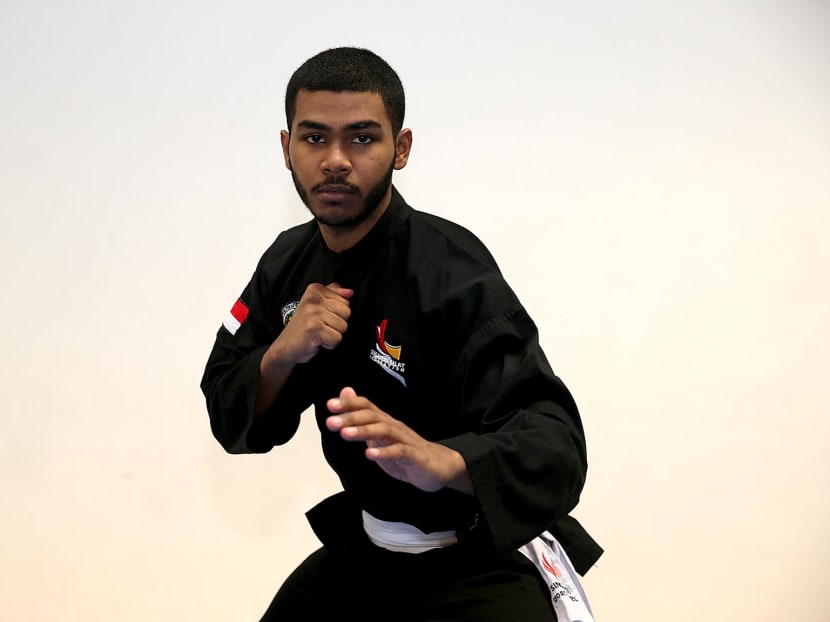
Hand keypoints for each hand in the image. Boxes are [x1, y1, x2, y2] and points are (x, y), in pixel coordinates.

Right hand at [268, 282, 352, 365]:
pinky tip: (317, 341)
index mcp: (315, 289)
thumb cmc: (304, 326)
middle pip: (347, 313)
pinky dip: (329, 344)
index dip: (337, 313)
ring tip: (319, 333)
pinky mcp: (314, 328)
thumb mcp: (317, 305)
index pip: (346, 301)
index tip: (322, 317)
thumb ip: (334, 294)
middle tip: (321, 326)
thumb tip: (350, 292)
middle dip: (337, 324)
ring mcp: (313, 313)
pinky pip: (337, 338)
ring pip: (343, 326)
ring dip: (333, 334)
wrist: (286, 346)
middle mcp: (314, 299)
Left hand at [325, 387, 472, 494]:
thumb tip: (345, 393)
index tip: (329, 405)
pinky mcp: (415, 456)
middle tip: (331, 422)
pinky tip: (370, 455)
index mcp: (385, 422)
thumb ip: (361, 417)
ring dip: (364, 431)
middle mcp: (394, 427)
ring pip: (384, 431)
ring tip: (345, 435)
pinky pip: (399, 451)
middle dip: (350, 418)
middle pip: (372, 416)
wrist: (439, 467)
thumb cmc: (406, 452)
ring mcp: (405, 440)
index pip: (367, 406)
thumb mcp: (379, 437)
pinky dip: (384, 453)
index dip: (349, 404)